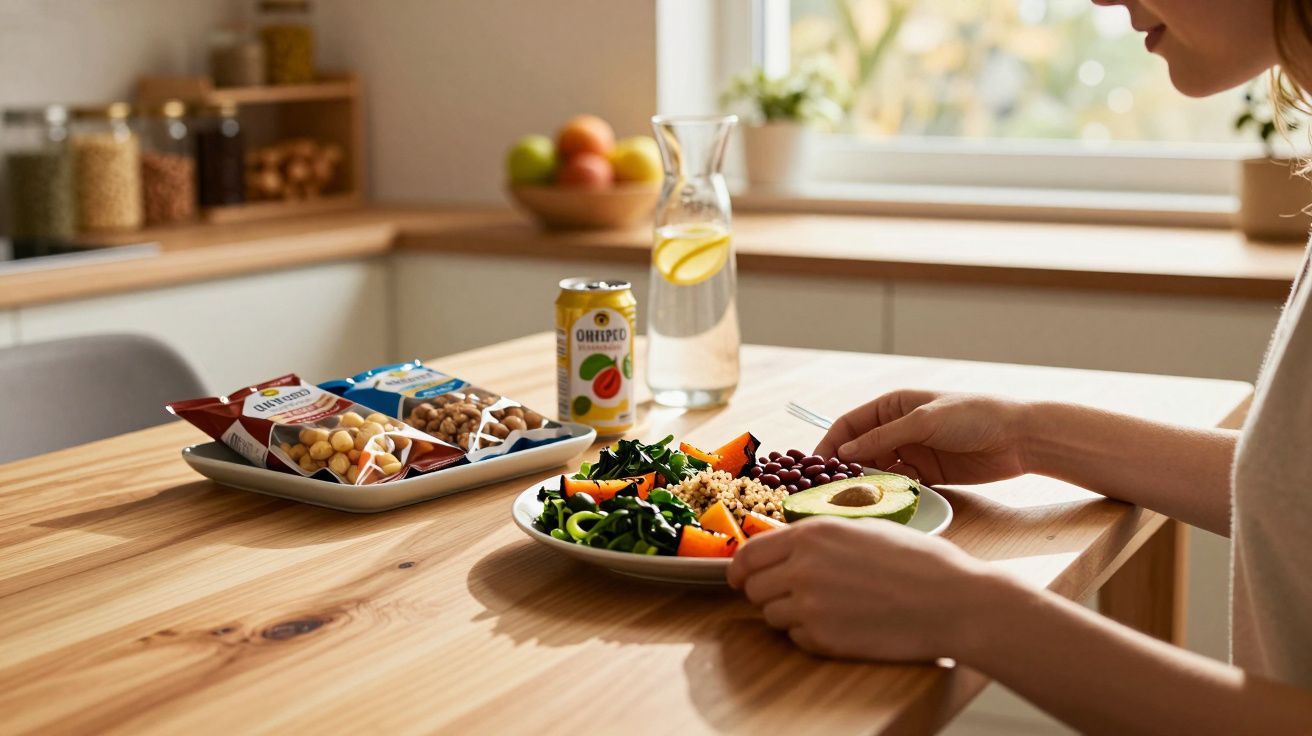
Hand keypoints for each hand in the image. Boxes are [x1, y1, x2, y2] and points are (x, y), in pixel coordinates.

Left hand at [726, 516, 1002, 661]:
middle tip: (793, 595)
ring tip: (830, 608)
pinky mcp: (823, 638)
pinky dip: (811, 635)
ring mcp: (810, 605)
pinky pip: (797, 638)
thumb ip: (817, 538)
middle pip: (753, 587)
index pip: (750, 553)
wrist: (952, 601)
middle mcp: (802, 567)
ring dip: (790, 615)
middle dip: (767, 592)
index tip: (739, 577)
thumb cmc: (917, 562)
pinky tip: (844, 624)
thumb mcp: (862, 529)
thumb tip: (783, 545)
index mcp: (811, 534)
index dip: (740, 568)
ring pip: (771, 616)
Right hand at [814, 390, 1033, 485]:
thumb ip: (884, 437)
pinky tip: (883, 504)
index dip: (830, 444)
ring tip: (854, 501)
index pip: (849, 424)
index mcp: (893, 406)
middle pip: (860, 449)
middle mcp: (898, 428)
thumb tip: (845, 452)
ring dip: (866, 483)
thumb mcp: (924, 421)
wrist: (1019, 438)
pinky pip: (899, 485)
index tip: (814, 467)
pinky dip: (889, 493)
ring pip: (878, 470)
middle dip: (844, 468)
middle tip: (829, 491)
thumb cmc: (973, 415)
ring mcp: (913, 452)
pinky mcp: (927, 474)